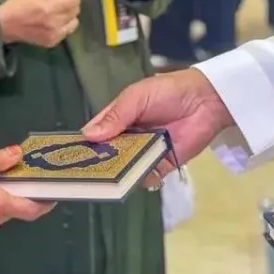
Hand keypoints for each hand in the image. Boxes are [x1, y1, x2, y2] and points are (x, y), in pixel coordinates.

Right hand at [0, 0, 81, 47]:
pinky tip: (56, 19)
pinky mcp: (52, 42)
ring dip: (71, 13)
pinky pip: (67, 31)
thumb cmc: (18, 3)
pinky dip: (66, 23)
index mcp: (50, 9)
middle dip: (74, 0)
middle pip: (75, 10)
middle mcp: (55, 24)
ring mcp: (55, 35)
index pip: (73, 0)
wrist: (5, 24)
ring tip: (61, 7)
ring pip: (74, 22)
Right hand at [82, 68, 233, 179]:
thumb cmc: (168, 92)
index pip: (95, 135)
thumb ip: (116, 115)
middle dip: (98, 164)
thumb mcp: (137, 97)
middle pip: (108, 155)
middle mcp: (128, 138)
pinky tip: (134, 181)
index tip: (68, 157)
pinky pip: (147, 176)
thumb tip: (89, 135)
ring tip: (106, 182)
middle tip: (84, 175)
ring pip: (125, 168)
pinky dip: (141, 180)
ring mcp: (144, 153)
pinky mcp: (162, 164)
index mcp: (118, 119)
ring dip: (117, 174)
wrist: (206, 100)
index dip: (84, 145)